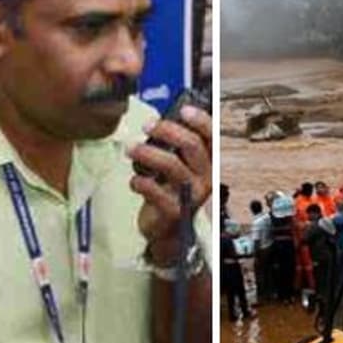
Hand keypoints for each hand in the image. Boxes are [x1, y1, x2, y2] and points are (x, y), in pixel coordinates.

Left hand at [129, 106, 211, 262]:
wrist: (167, 232)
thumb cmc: (170, 195)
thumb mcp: (176, 168)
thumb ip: (173, 148)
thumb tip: (158, 121)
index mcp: (207, 164)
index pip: (211, 136)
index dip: (199, 120)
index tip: (182, 110)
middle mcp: (204, 178)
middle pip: (192, 146)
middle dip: (167, 130)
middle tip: (147, 126)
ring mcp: (191, 195)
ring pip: (173, 165)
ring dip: (148, 153)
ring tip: (131, 150)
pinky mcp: (176, 211)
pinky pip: (157, 192)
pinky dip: (141, 182)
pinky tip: (135, 180)